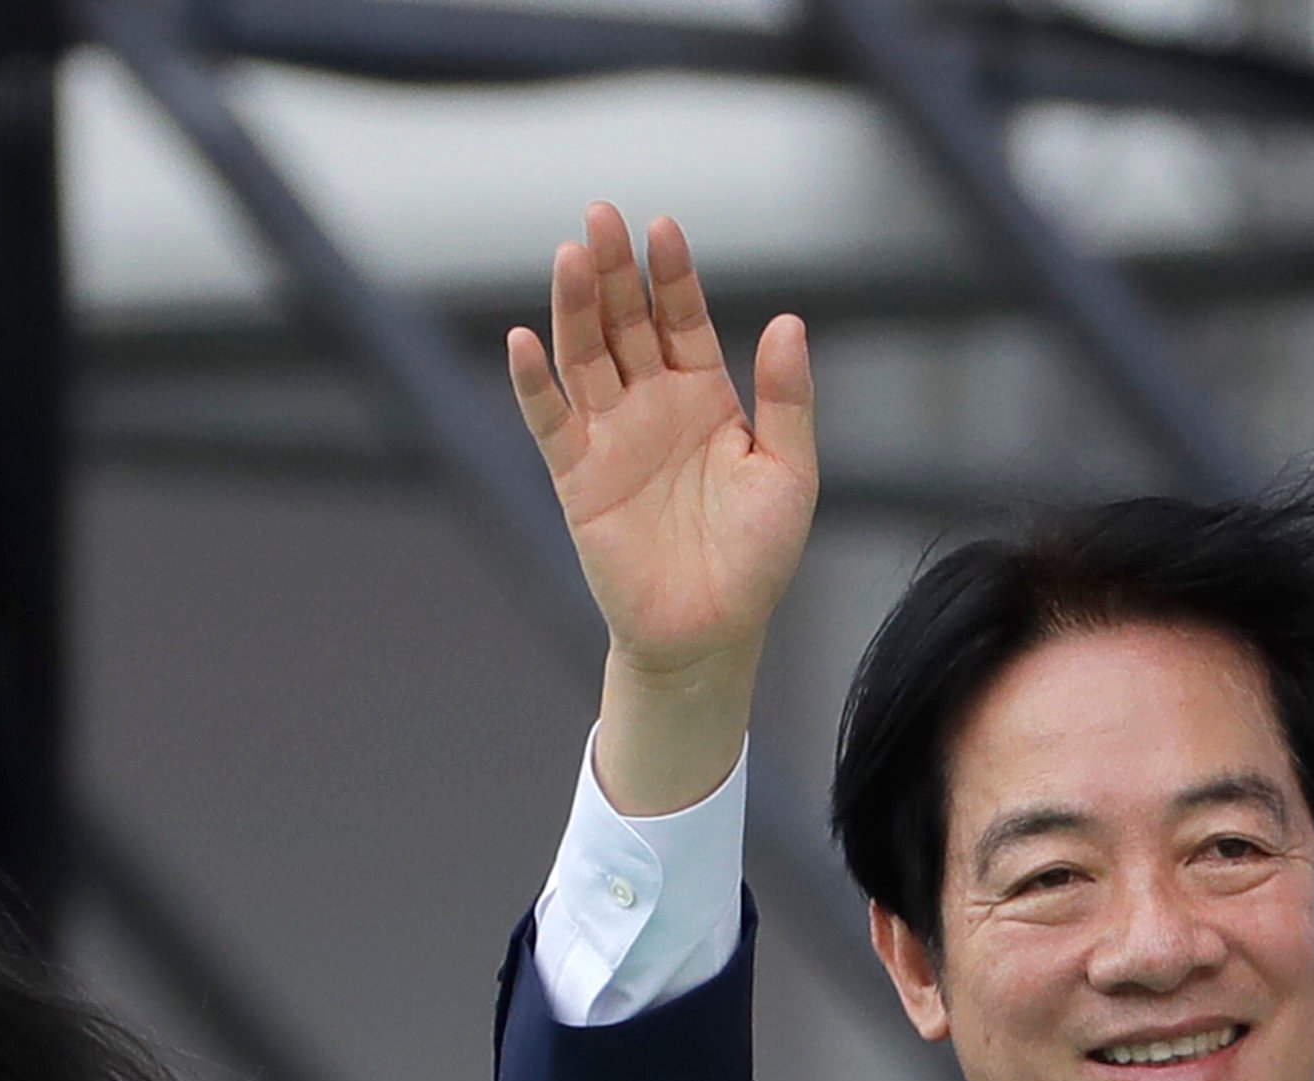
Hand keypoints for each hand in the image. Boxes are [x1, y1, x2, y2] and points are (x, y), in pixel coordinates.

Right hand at [508, 207, 814, 813]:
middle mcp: (651, 406)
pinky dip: (534, 384)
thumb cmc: (757, 558)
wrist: (711, 631)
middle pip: (624, 323)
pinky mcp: (577, 479)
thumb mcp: (790, 471)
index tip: (662, 228)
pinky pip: (550, 423)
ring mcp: (610, 439)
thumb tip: (789, 321)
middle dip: (611, 271)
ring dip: (572, 309)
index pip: (681, 318)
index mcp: (704, 396)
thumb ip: (787, 398)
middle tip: (599, 217)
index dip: (671, 274)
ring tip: (567, 256)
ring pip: (584, 358)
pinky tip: (523, 341)